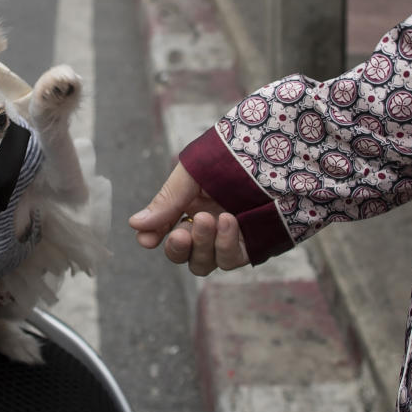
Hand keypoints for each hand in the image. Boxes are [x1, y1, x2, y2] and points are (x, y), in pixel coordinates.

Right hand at [129, 163, 248, 275]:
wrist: (277, 149)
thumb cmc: (232, 154)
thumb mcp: (193, 173)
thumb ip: (167, 200)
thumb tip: (135, 225)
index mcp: (188, 203)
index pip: (163, 230)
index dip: (153, 237)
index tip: (147, 239)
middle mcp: (206, 223)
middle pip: (182, 253)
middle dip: (178, 247)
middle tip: (181, 234)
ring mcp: (228, 236)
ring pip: (203, 262)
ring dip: (202, 246)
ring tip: (209, 219)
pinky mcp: (251, 245)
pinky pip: (230, 260)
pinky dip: (225, 245)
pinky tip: (228, 222)